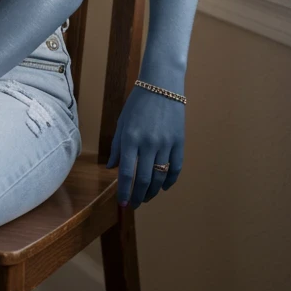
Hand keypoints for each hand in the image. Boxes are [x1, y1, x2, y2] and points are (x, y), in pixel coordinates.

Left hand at [105, 85, 183, 209]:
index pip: (127, 173)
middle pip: (144, 178)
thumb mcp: (122, 123)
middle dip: (138, 196)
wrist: (162, 86)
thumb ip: (117, 147)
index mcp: (131, 138)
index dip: (124, 191)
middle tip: (134, 205)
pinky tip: (163, 187)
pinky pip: (176, 167)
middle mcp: (149, 143)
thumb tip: (112, 168)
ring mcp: (166, 143)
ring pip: (160, 176)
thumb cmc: (137, 104)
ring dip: (152, 191)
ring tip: (146, 198)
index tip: (122, 203)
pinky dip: (170, 180)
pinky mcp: (179, 142)